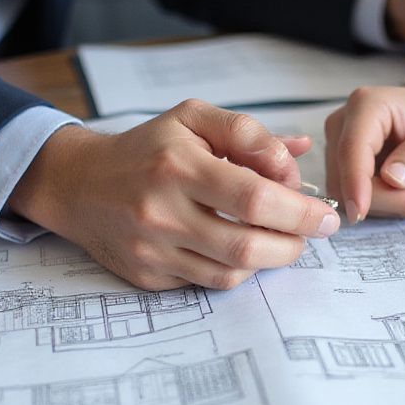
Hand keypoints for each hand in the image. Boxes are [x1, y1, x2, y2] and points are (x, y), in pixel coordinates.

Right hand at [9, 100, 341, 290]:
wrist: (79, 184)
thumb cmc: (148, 148)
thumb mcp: (193, 120)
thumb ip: (248, 133)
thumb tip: (298, 155)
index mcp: (178, 166)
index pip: (254, 197)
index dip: (300, 212)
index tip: (326, 216)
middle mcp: (162, 212)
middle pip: (248, 244)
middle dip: (294, 244)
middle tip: (311, 234)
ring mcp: (152, 250)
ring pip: (232, 272)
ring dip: (270, 260)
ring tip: (282, 240)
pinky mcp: (148, 276)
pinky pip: (208, 283)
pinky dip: (237, 271)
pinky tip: (242, 250)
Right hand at [324, 81, 404, 223]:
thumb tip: (392, 179)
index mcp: (367, 106)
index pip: (351, 149)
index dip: (354, 183)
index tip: (359, 212)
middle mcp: (343, 124)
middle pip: (346, 177)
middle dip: (386, 198)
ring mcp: (338, 146)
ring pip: (347, 193)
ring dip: (387, 203)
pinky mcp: (342, 167)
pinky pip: (352, 198)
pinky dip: (382, 204)